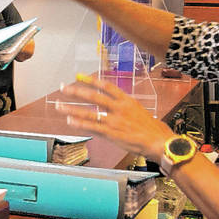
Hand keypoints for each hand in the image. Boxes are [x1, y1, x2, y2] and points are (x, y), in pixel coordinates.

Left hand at [56, 74, 173, 161]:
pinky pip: (92, 127)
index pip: (106, 86)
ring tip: (59, 106)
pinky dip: (80, 124)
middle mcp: (119, 108)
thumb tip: (111, 105)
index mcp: (126, 100)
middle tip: (63, 88)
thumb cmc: (151, 128)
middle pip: (93, 96)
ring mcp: (114, 120)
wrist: (159, 141)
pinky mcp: (111, 133)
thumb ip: (123, 107)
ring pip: (88, 112)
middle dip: (76, 91)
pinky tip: (70, 121)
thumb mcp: (138, 111)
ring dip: (71, 109)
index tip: (79, 76)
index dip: (91, 80)